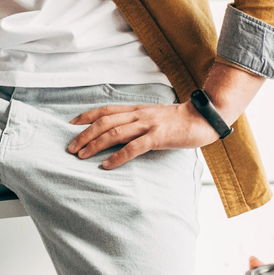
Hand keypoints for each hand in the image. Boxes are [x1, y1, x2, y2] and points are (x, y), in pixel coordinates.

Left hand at [69, 100, 217, 168]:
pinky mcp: (158, 137)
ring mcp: (148, 125)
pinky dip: (117, 156)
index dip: (86, 116)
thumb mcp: (152, 115)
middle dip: (84, 135)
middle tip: (70, 148)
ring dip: (94, 145)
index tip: (70, 124)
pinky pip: (133, 147)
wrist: (203, 118)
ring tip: (81, 156)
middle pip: (104, 122)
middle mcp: (138, 114)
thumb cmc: (177, 120)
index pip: (105, 110)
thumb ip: (136, 120)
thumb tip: (117, 130)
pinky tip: (106, 165)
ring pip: (114, 133)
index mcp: (136, 109)